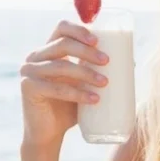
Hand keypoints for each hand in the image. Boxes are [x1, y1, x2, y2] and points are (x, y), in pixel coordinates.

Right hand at [19, 20, 109, 146]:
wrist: (48, 132)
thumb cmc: (69, 106)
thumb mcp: (83, 84)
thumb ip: (96, 71)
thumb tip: (130, 61)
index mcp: (49, 50)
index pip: (62, 28)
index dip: (80, 30)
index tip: (98, 40)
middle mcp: (36, 57)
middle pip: (63, 43)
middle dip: (87, 51)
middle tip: (107, 61)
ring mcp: (29, 71)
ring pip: (62, 65)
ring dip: (86, 73)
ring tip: (105, 83)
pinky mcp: (28, 88)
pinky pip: (56, 88)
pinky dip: (77, 93)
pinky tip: (94, 99)